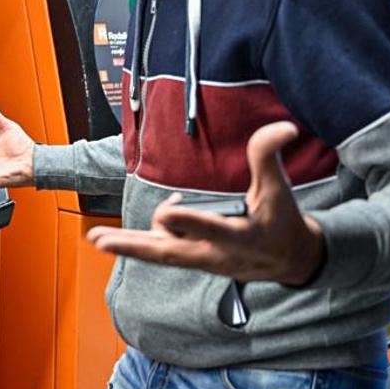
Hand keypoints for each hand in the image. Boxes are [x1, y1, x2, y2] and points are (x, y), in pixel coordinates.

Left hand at [86, 121, 325, 285]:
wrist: (289, 260)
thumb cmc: (281, 221)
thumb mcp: (279, 190)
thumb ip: (269, 157)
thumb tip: (283, 127)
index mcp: (241, 238)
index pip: (213, 229)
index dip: (190, 220)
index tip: (167, 211)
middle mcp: (214, 254)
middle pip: (169, 252)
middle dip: (134, 246)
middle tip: (100, 240)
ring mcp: (200, 261)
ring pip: (159, 253)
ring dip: (130, 244)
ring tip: (101, 238)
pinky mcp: (191, 260)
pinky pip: (162, 250)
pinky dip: (149, 236)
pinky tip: (160, 217)